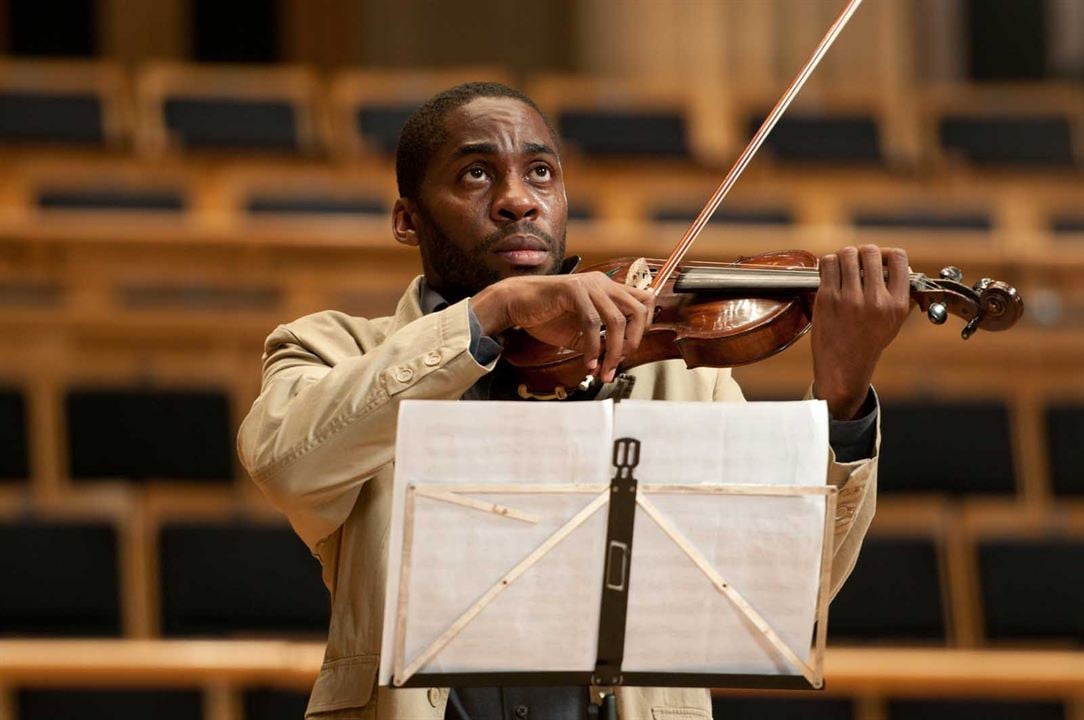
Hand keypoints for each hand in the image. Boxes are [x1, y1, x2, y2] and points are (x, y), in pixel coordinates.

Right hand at [471, 272, 654, 382]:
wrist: (516, 304)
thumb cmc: (545, 315)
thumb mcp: (581, 331)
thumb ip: (601, 341)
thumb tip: (615, 361)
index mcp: (607, 289)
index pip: (643, 302)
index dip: (643, 328)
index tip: (630, 350)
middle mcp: (602, 283)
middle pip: (638, 310)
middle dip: (633, 342)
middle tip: (618, 362)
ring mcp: (588, 285)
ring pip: (616, 320)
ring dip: (612, 351)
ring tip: (602, 369)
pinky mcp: (572, 290)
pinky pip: (592, 323)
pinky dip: (592, 347)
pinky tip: (586, 361)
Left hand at [812, 245, 910, 418]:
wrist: (843, 367)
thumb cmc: (868, 343)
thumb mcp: (894, 322)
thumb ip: (901, 296)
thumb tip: (904, 270)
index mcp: (896, 304)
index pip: (898, 259)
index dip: (888, 254)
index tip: (881, 259)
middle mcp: (875, 300)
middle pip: (870, 252)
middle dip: (864, 252)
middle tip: (859, 260)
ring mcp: (849, 299)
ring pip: (847, 254)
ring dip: (845, 255)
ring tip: (844, 265)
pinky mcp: (827, 299)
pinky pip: (828, 264)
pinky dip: (829, 263)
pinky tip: (831, 271)